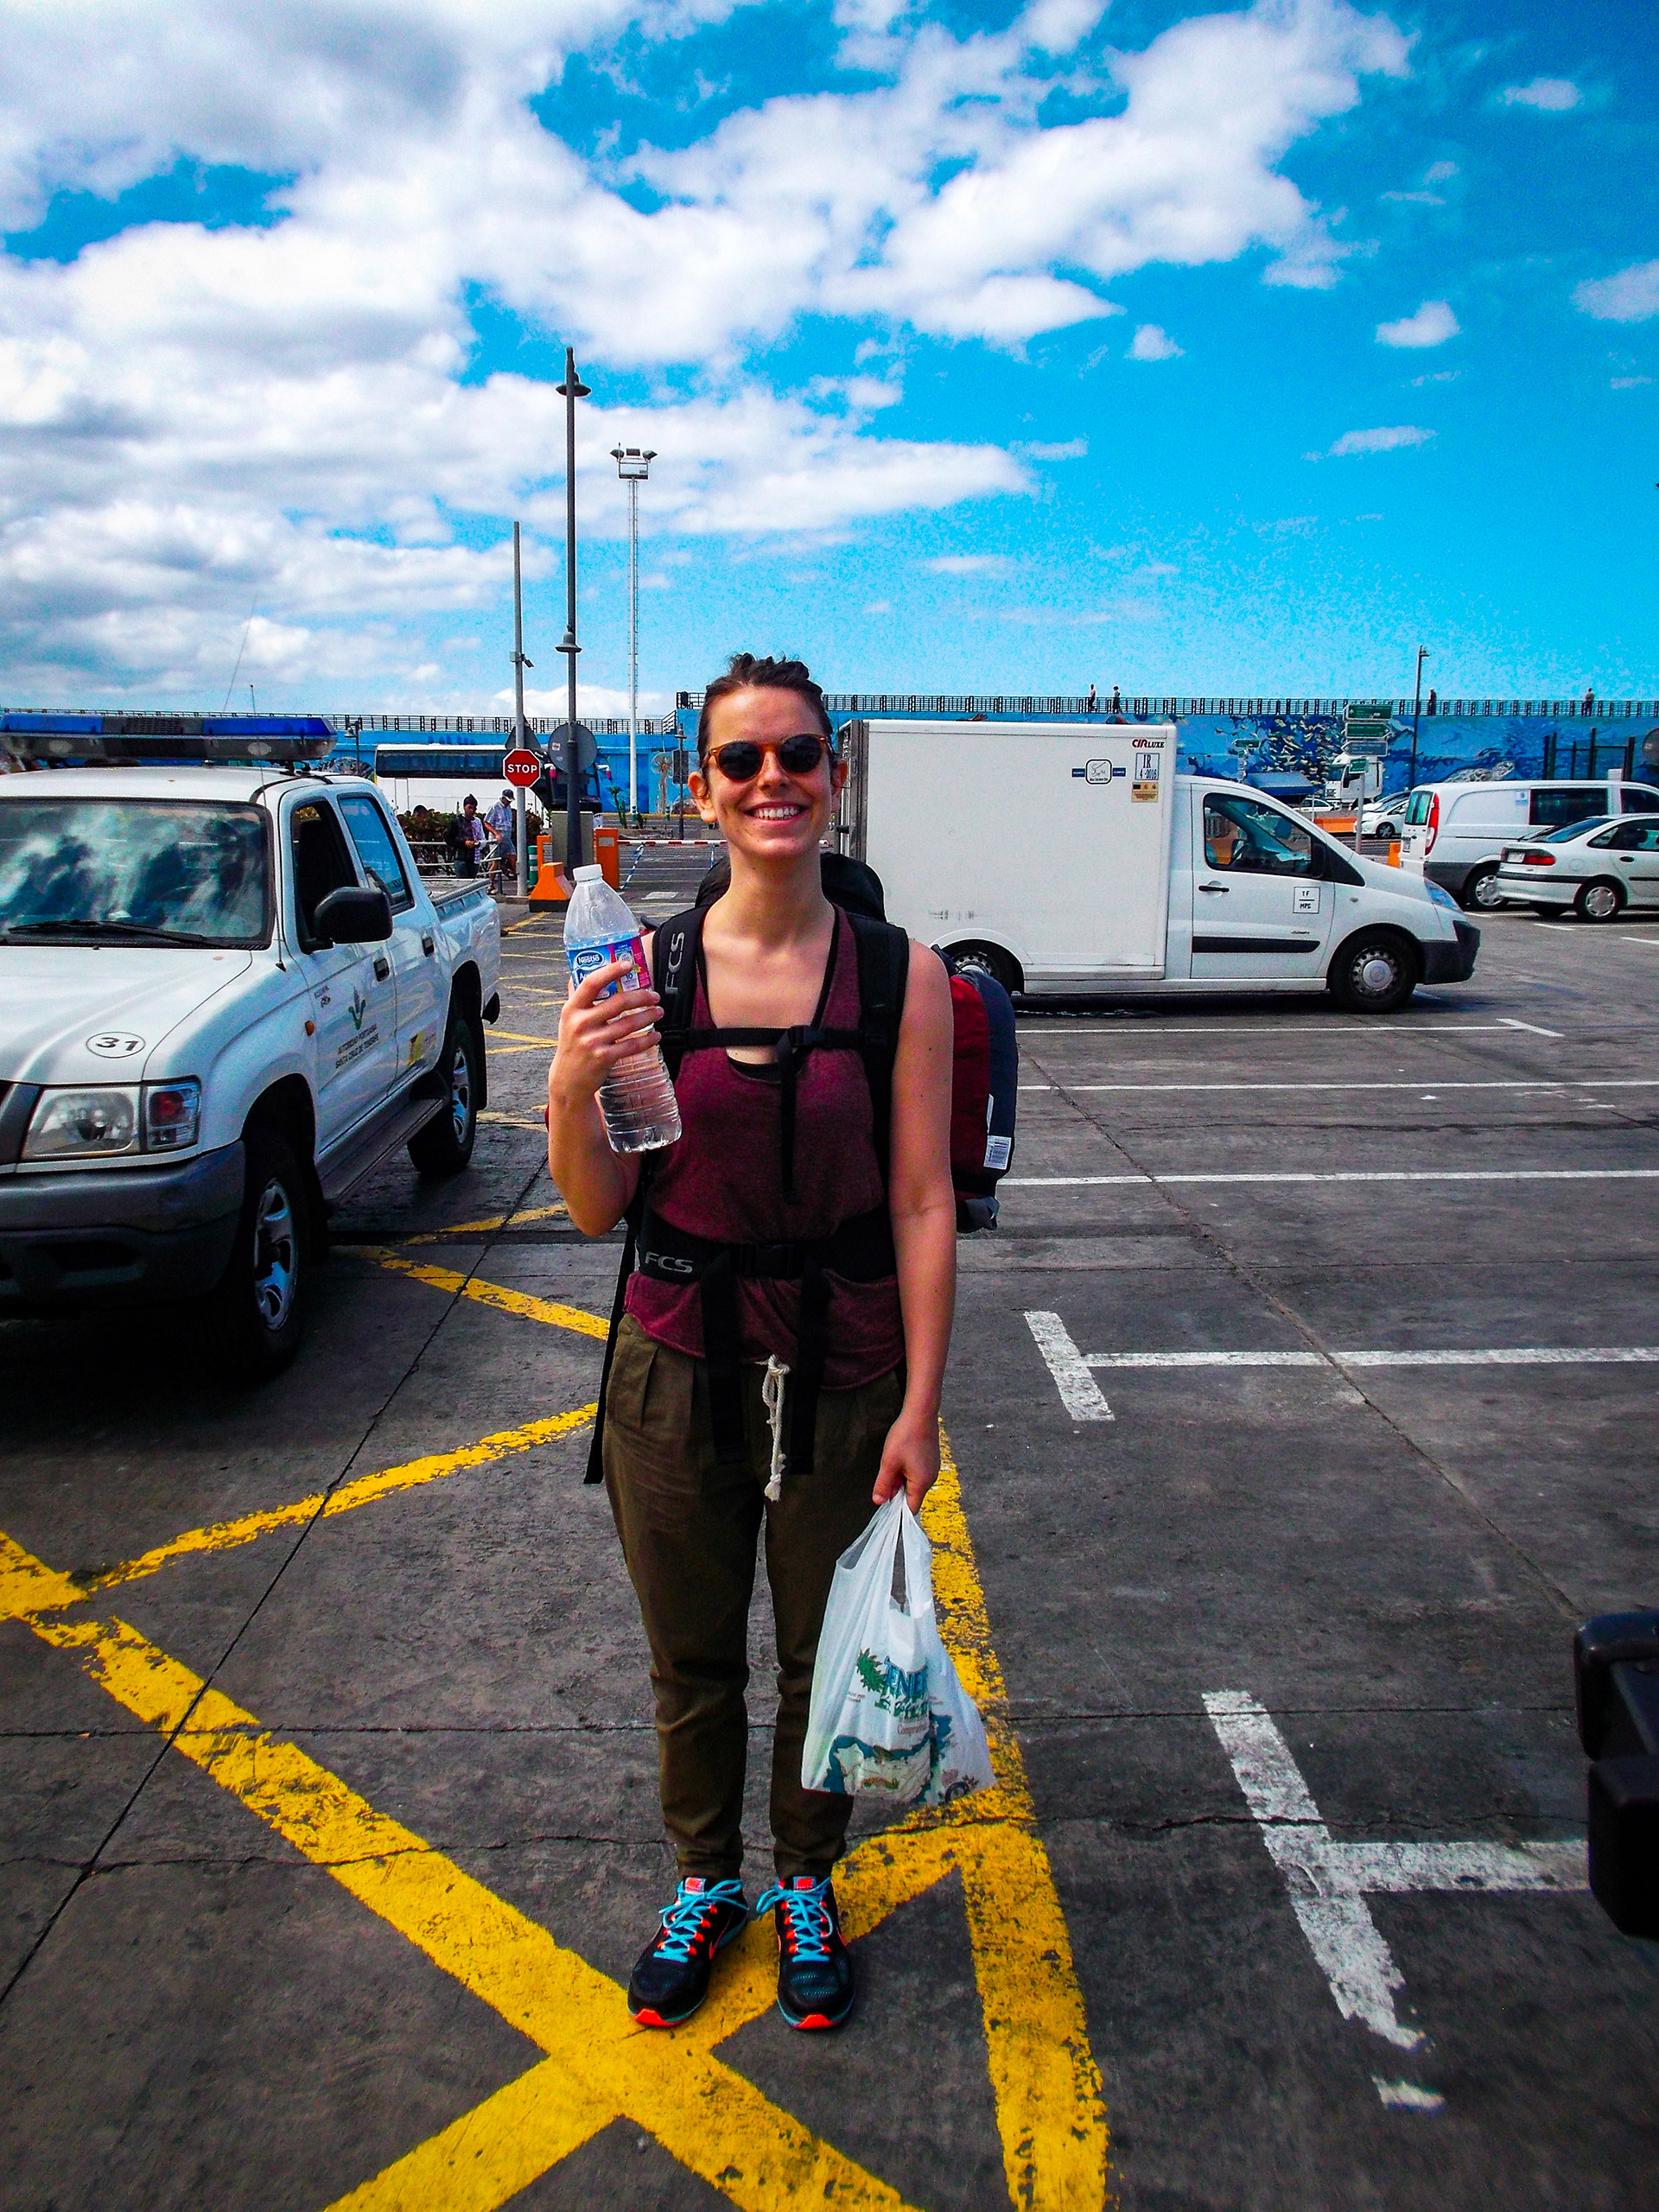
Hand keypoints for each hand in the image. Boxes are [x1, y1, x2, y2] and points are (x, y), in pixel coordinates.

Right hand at [548, 956, 662, 1112]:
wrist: (568, 1080)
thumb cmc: (572, 1045)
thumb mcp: (569, 1021)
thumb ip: (581, 1000)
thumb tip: (589, 971)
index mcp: (571, 1009)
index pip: (591, 983)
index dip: (611, 971)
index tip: (628, 963)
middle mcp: (581, 1023)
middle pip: (618, 1002)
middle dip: (642, 996)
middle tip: (654, 995)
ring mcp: (592, 1041)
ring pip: (629, 1024)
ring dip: (649, 1016)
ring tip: (659, 1012)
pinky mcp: (604, 1058)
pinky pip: (631, 1045)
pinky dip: (647, 1040)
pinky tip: (656, 1036)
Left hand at [872, 1411, 940, 1512]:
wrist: (920, 1413)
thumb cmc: (905, 1436)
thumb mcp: (889, 1462)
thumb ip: (883, 1484)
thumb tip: (878, 1502)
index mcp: (922, 1482)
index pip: (910, 1508)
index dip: (896, 1509)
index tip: (884, 1501)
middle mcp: (930, 1478)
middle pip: (911, 1496)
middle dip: (895, 1491)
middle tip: (885, 1475)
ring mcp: (932, 1469)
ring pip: (913, 1484)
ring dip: (900, 1479)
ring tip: (893, 1462)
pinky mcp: (931, 1461)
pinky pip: (918, 1474)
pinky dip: (906, 1471)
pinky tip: (900, 1457)